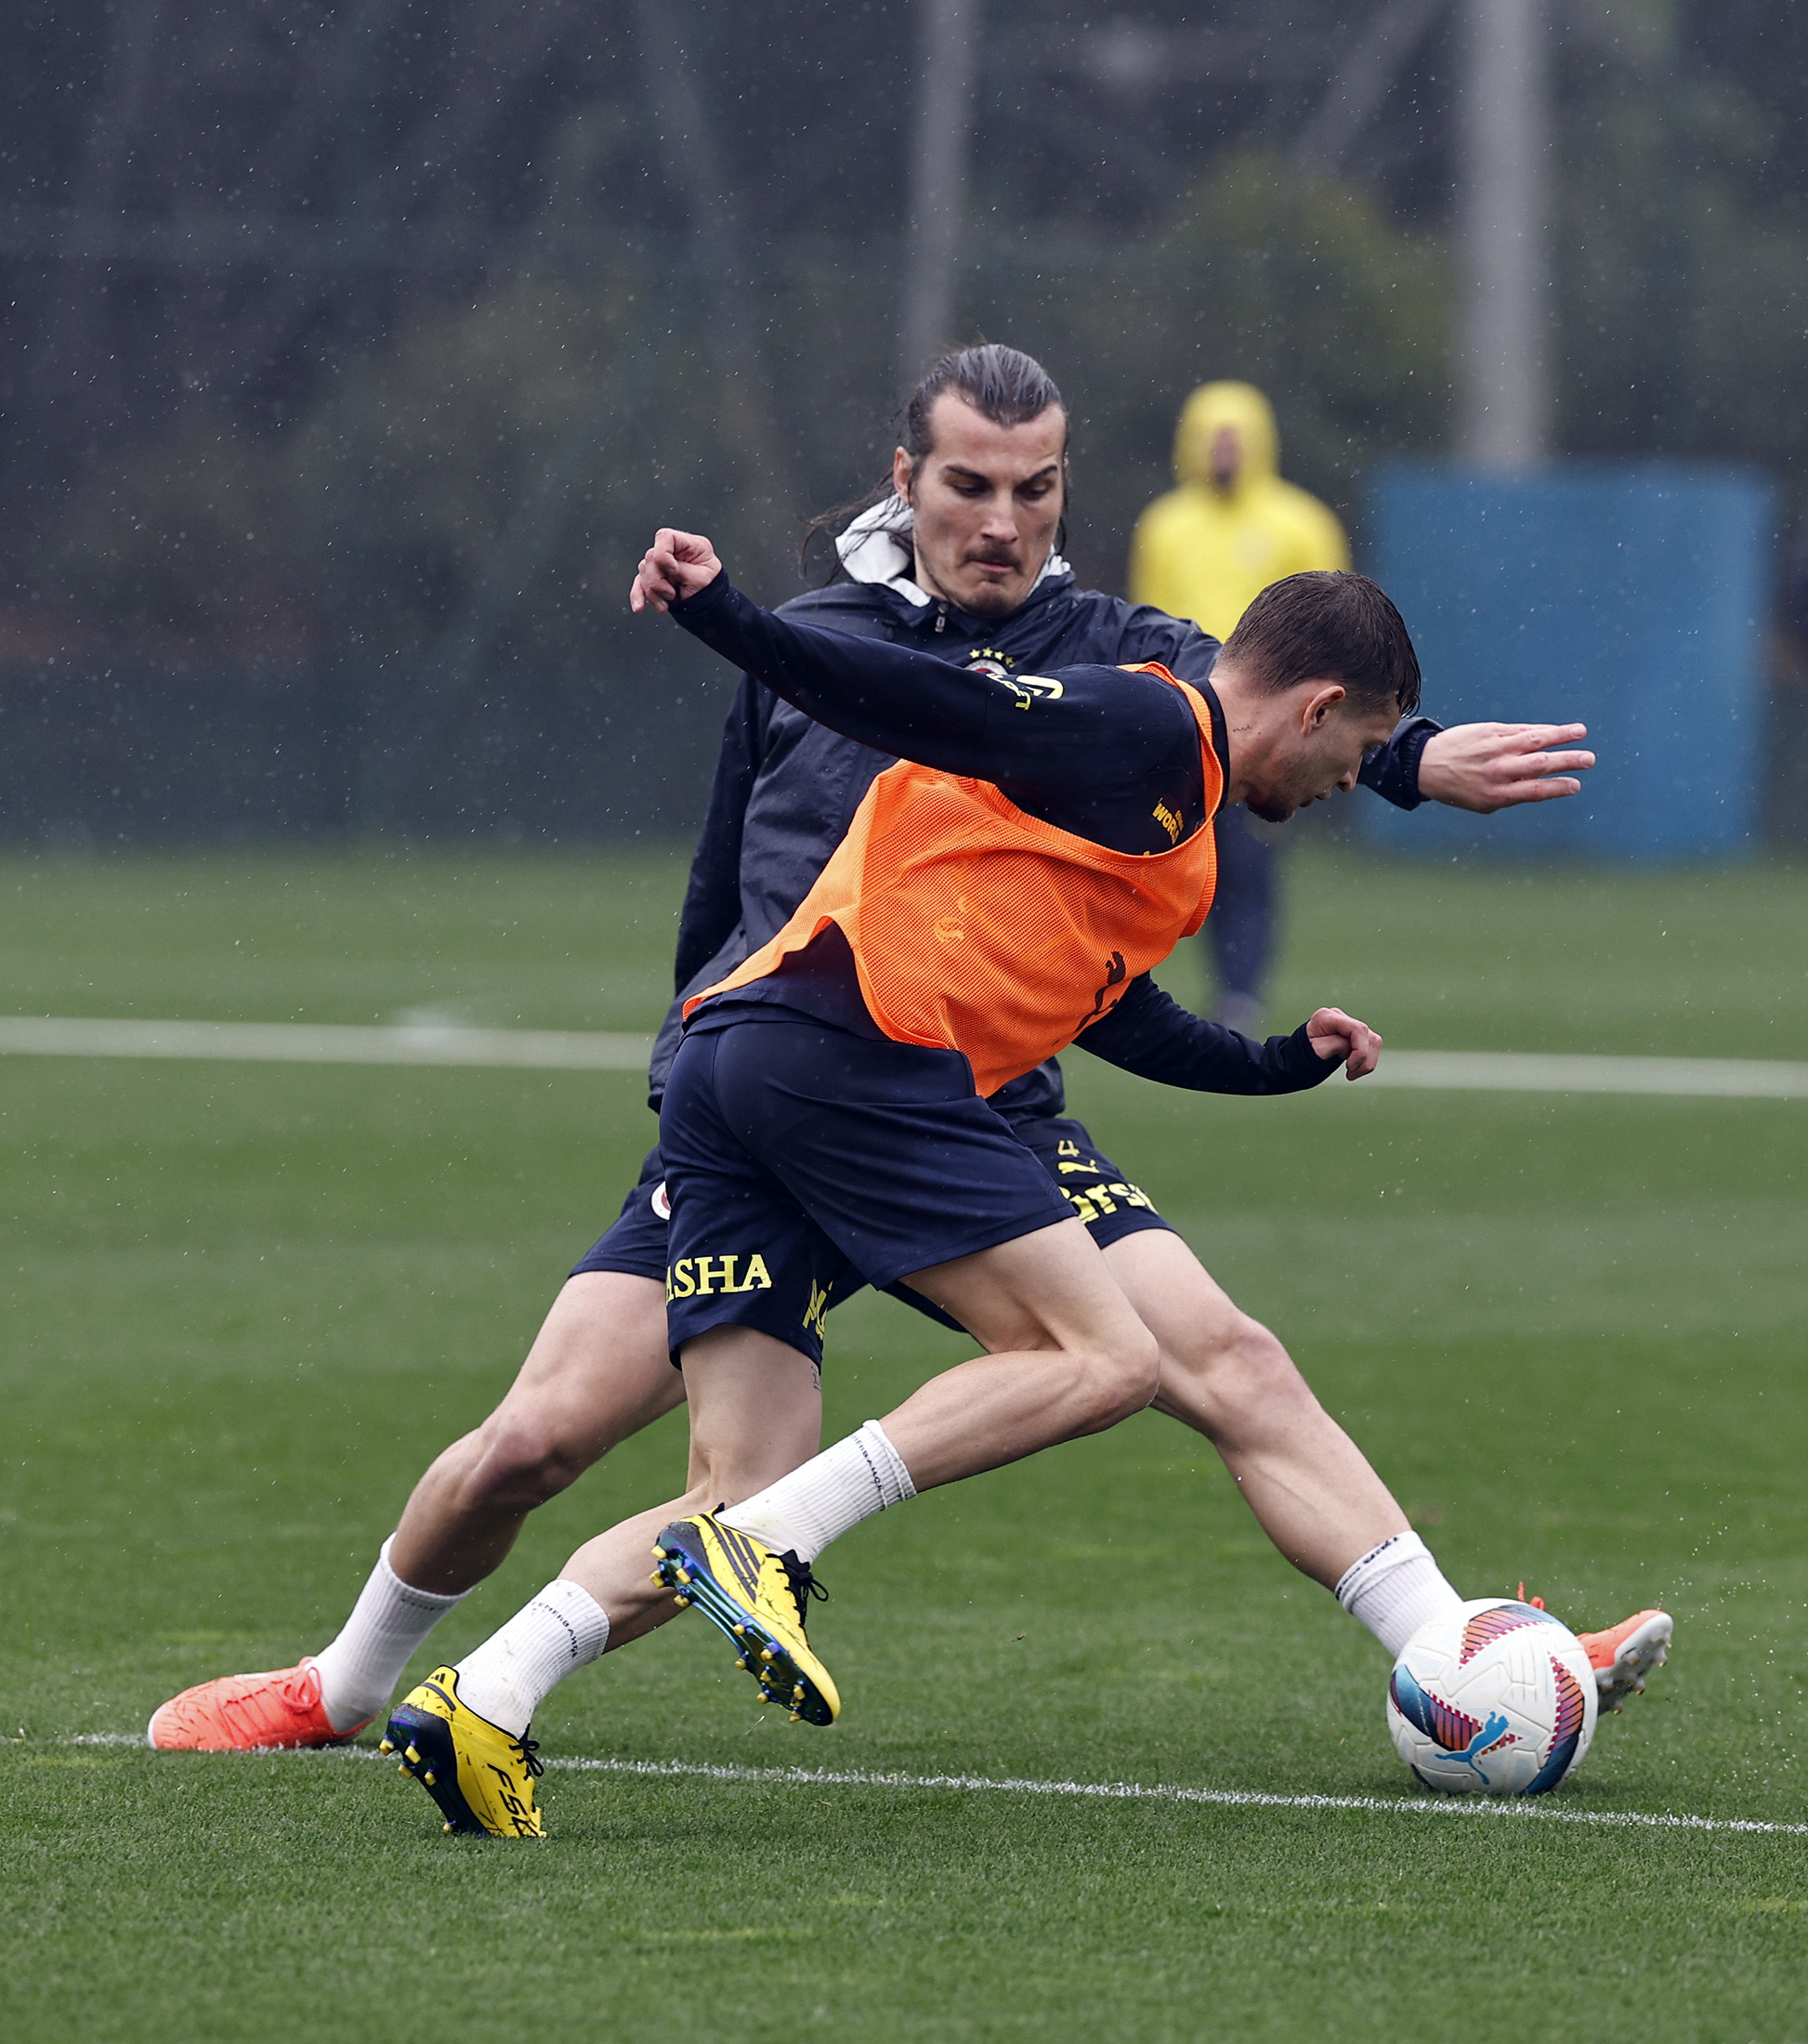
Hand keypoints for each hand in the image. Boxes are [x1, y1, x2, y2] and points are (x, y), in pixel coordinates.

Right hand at [629, 527, 722, 613]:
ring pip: (644, 572)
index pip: (666, 537)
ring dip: (652, 592)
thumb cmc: (711, 590)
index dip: (663, 553)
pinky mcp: (655, 578)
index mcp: (691, 545)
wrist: (710, 607)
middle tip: (671, 594)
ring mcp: (663, 565)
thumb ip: (682, 570)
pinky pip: (640, 583)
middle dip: (657, 580)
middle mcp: (675, 552)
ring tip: (666, 605)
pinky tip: (639, 607)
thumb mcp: (701, 579)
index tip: (673, 571)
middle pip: (651, 557)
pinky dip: (638, 595)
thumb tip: (664, 568)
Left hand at [1306, 1007, 1381, 1079]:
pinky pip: (1369, 1045)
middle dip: (1364, 1059)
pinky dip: (1365, 1060)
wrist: (1294, 1059)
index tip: (1350, 1067)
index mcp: (1326, 1018)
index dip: (1360, 1050)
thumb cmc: (1301, 1057)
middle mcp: (1338, 1017)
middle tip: (1350, 1074)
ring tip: (1351, 1073)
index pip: (1357, 1029)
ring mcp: (1346, 1024)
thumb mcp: (1315, 1052)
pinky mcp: (1352, 1034)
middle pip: (1368, 1036)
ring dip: (1367, 1061)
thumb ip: (1334, 1045)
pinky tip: (1353, 1068)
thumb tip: (1348, 1045)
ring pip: (1373, 1041)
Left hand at [1416, 723, 1593, 812]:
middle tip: (1589, 759)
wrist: (1427, 765)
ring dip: (1560, 735)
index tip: (1576, 785)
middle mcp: (1498, 771)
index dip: (1558, 788)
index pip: (1535, 791)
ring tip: (1581, 732)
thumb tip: (1545, 786)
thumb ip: (1512, 795)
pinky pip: (1521, 729)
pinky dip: (1541, 729)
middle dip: (1567, 761)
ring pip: (1533, 740)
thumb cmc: (1460, 788)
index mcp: (1497, 794)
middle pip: (1539, 764)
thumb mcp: (1483, 802)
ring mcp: (1495, 749)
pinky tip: (1557, 730)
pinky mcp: (1491, 731)